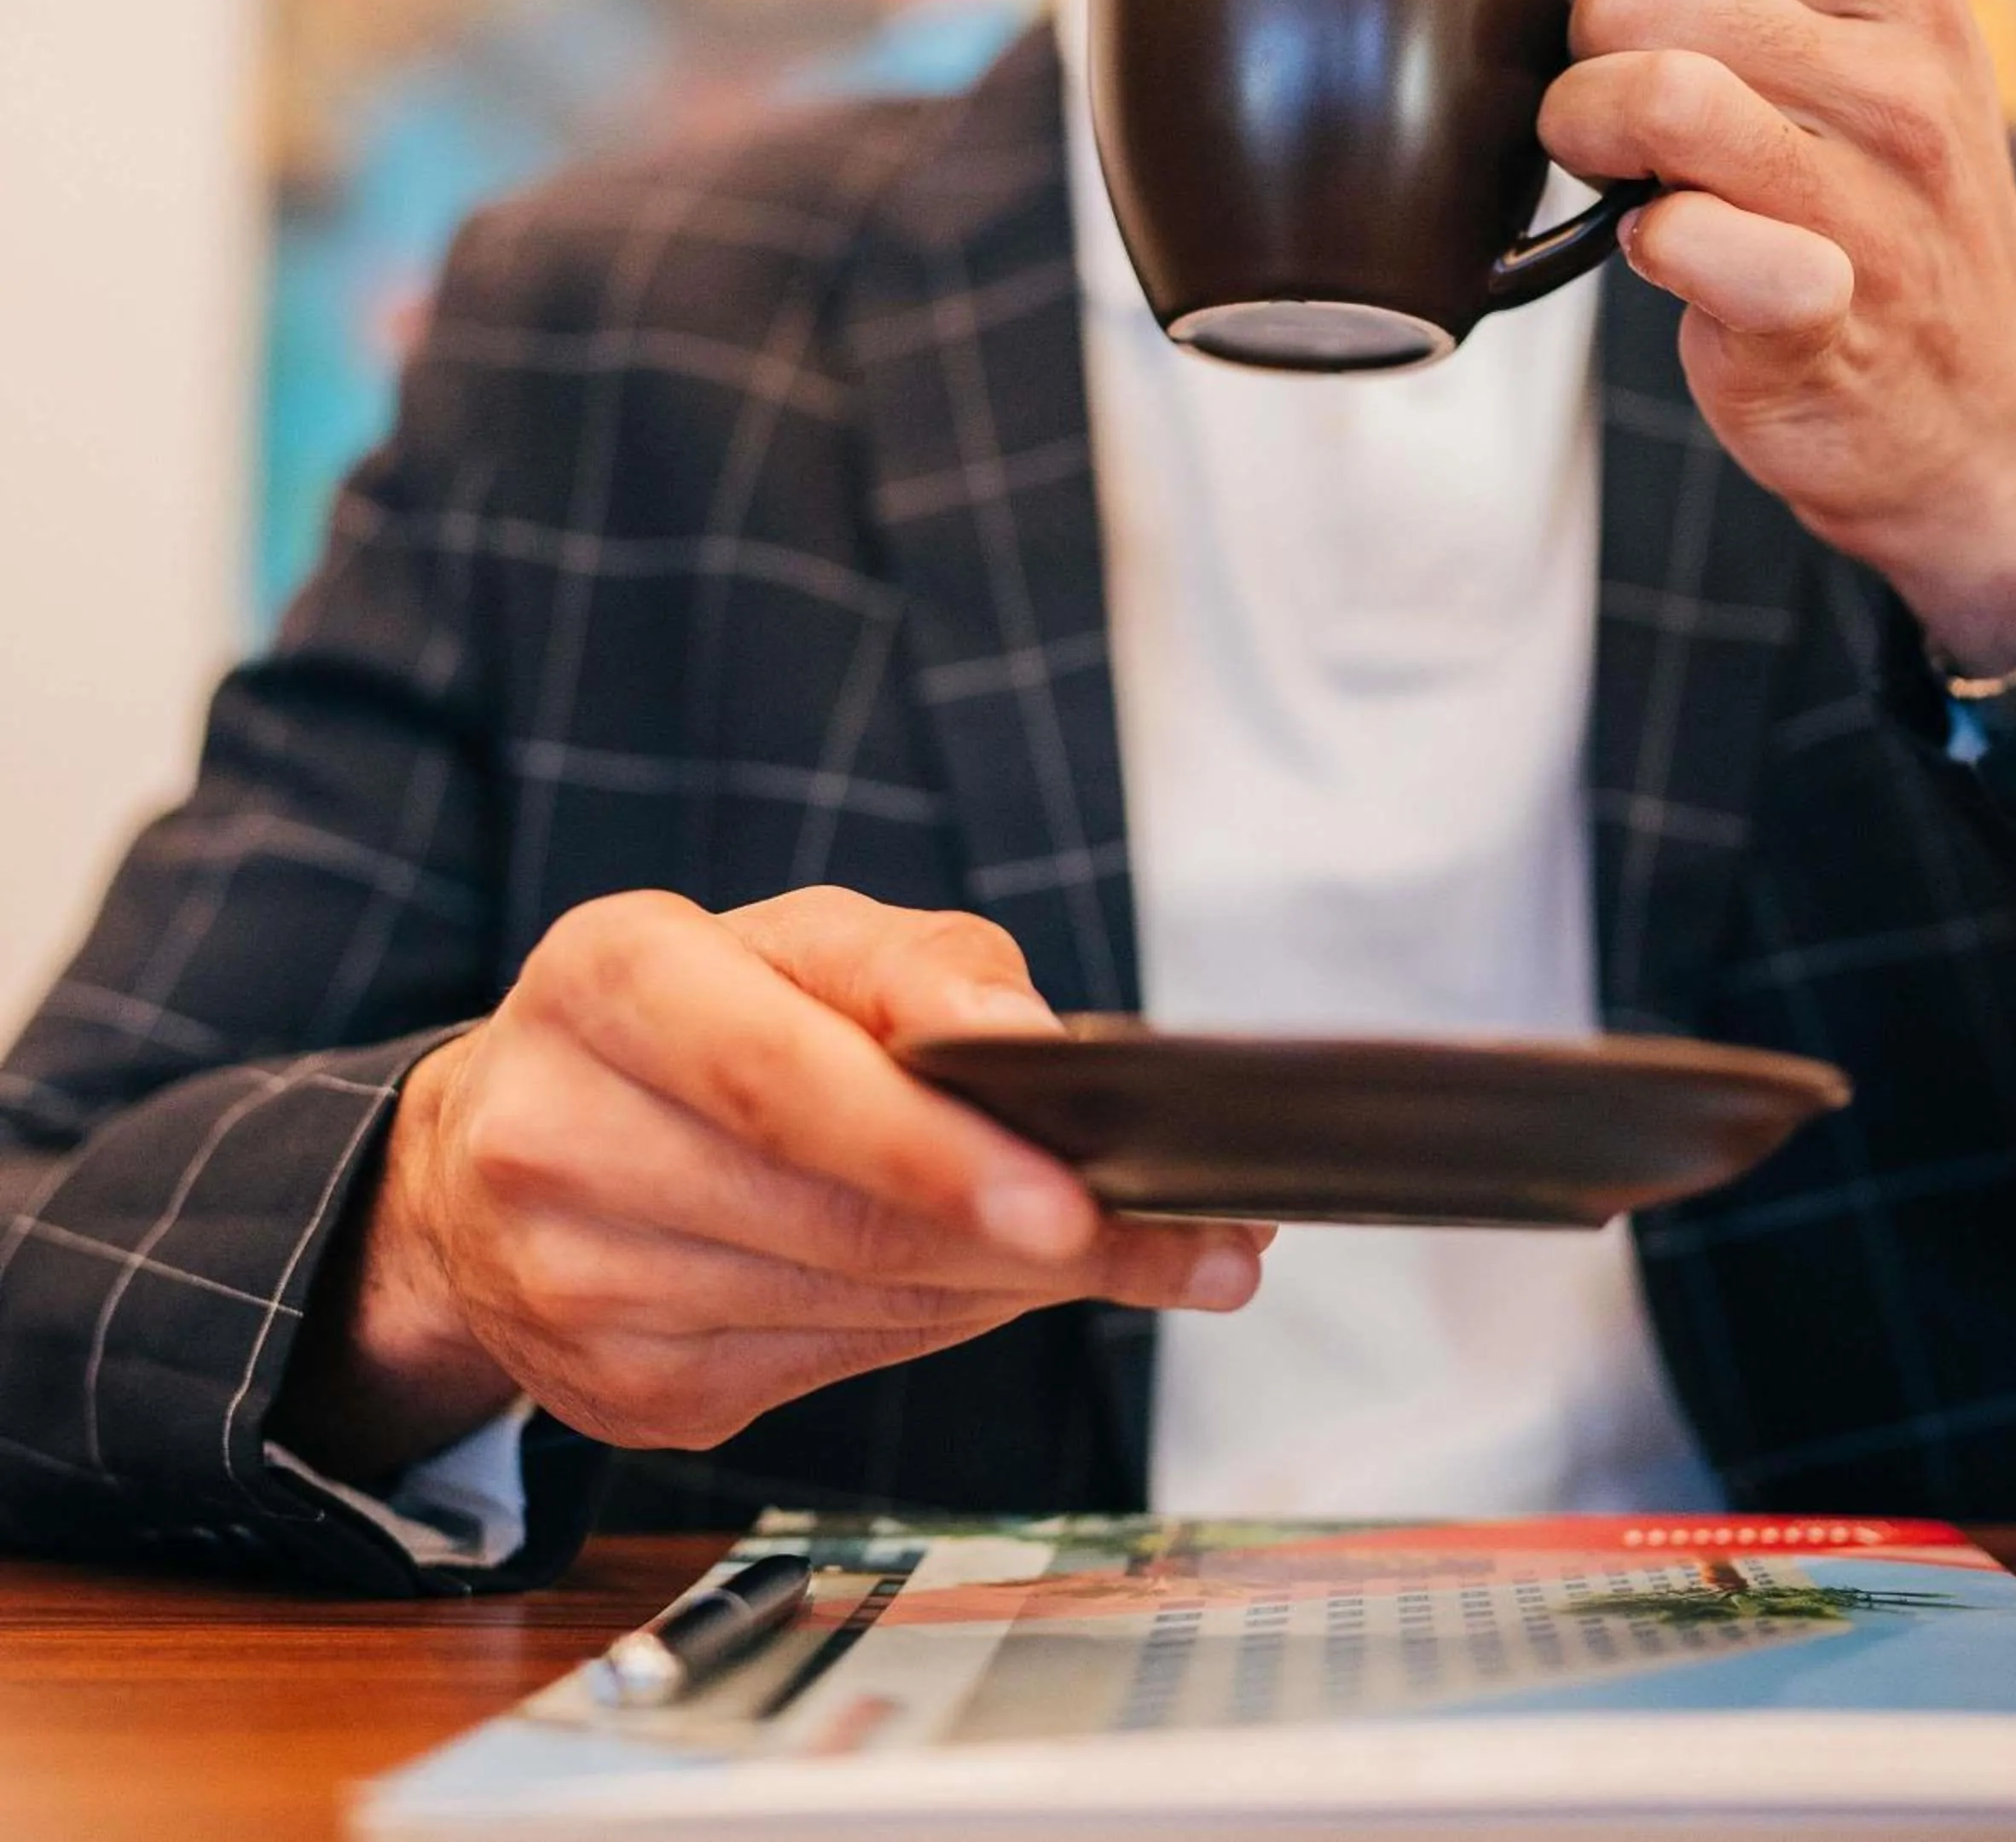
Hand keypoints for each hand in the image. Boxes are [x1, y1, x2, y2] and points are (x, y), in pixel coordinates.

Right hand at [275, 889, 1267, 1477]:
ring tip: (1117, 1249)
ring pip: (858, 1309)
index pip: (784, 1082)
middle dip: (1039, 1242)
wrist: (499, 1152)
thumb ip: (923, 971)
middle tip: (1194, 1246)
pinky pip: (834, 1369)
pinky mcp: (621, 1395)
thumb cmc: (690, 1021)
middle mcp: (559, 1137)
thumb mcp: (799, 941)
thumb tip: (1038, 1047)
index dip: (936, 1151)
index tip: (1077, 1200)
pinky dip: (938, 1327)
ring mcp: (574, 1288)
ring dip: (1011, 1287)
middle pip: (840, 1221)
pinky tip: (981, 1283)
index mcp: (606, 982)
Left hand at [1541, 0, 2015, 675]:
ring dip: (1591, 142)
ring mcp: (1866, 199)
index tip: (1652, 60)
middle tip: (1615, 130)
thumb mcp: (1861, 67)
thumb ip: (1750, 1)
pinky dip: (1642, 247)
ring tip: (1629, 183)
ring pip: (1656, 94)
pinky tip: (1667, 262)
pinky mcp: (1814, 314)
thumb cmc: (1878, 226)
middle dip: (1587, 59)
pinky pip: (1678, 235)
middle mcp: (1896, 78)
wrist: (1979, 410)